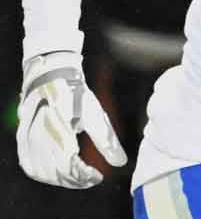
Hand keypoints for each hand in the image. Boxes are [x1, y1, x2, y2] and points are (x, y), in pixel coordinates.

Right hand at [16, 51, 126, 187]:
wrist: (51, 77)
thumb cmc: (77, 96)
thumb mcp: (95, 115)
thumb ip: (106, 141)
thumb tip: (121, 163)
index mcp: (60, 130)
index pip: (69, 165)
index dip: (84, 176)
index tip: (98, 177)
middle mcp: (39, 136)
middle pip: (55, 172)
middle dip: (75, 181)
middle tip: (90, 179)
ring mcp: (27, 138)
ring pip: (41, 172)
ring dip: (60, 180)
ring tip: (78, 178)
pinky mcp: (22, 139)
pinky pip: (29, 164)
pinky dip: (43, 174)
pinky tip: (59, 174)